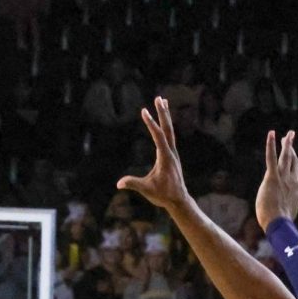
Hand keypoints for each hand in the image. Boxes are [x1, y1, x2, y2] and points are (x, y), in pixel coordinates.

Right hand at [116, 97, 192, 211]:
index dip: (150, 123)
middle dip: (163, 113)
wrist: (178, 200)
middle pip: (167, 128)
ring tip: (162, 102)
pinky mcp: (171, 155)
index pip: (158, 136)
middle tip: (158, 98)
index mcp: (166, 157)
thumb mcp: (147, 189)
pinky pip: (169, 136)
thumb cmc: (162, 195)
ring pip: (169, 131)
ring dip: (165, 116)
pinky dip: (165, 126)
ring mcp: (173, 153)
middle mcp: (171, 152)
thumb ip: (133, 184)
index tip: (144, 111)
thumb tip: (119, 184)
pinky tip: (163, 121)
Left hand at [255, 130, 297, 230]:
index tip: (296, 163)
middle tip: (291, 137)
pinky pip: (272, 158)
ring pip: (286, 156)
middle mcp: (293, 180)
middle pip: (294, 160)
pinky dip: (272, 145)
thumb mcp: (287, 214)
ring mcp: (284, 177)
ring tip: (287, 135)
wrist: (278, 223)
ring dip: (287, 144)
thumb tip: (285, 217)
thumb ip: (287, 208)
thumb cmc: (280, 223)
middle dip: (293, 148)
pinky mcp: (272, 177)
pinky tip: (272, 134)